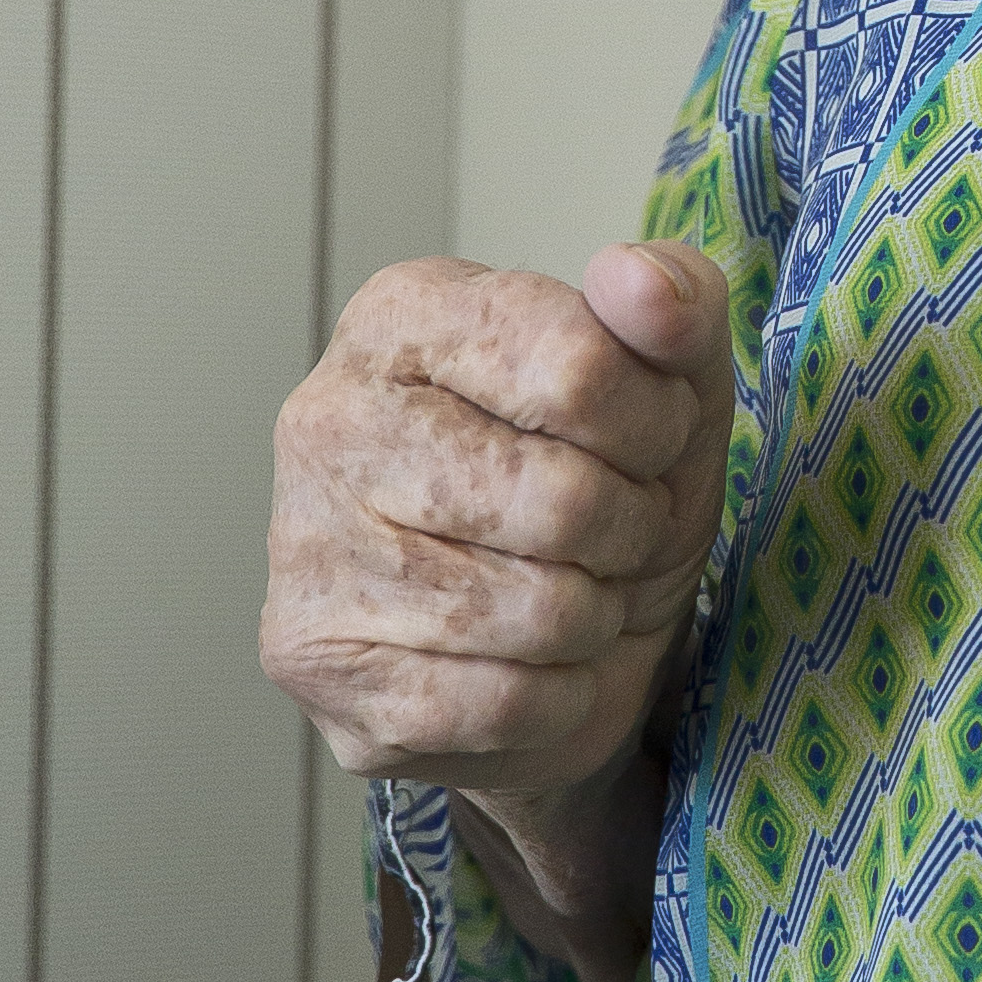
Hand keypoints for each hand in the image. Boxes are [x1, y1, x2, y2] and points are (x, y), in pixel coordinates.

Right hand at [263, 244, 733, 981]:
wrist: (569, 645)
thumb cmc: (605, 485)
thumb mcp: (673, 383)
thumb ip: (676, 302)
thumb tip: (640, 281)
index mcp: (403, 313)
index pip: (579, 365)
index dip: (654, 422)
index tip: (647, 437)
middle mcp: (327, 419)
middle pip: (560, 497)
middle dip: (626, 527)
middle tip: (610, 527)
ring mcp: (305, 548)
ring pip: (535, 609)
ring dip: (593, 613)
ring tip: (568, 588)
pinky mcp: (317, 670)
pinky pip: (500, 700)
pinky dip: (556, 695)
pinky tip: (527, 661)